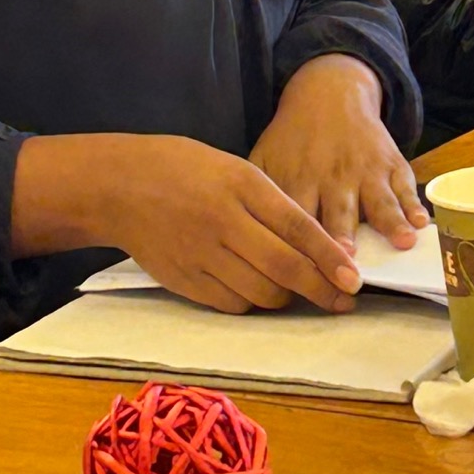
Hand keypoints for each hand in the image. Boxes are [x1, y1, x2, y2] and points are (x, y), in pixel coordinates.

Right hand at [9, 133, 361, 315]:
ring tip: (301, 293)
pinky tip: (259, 292)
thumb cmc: (184, 169)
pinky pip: (231, 304)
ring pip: (260, 293)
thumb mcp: (233, 168)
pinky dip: (252, 303)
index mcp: (241, 185)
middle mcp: (223, 221)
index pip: (297, 228)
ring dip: (287, 298)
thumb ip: (271, 203)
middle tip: (342, 300)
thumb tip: (315, 244)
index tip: (354, 279)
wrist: (119, 185)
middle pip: (284, 269)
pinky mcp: (184, 280)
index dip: (329, 258)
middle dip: (320, 290)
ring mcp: (201, 254)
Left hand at [250, 56, 427, 252]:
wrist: (329, 93)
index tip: (303, 271)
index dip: (299, 244)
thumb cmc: (293, 139)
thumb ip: (255, 196)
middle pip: (339, 212)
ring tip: (402, 242)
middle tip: (349, 261)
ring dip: (390, 221)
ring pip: (379, 201)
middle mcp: (333, 176)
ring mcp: (366, 170)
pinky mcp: (391, 163)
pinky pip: (405, 184)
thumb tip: (240, 242)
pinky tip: (421, 221)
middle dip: (344, 236)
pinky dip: (414, 203)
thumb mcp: (265, 158)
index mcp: (298, 178)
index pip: (298, 218)